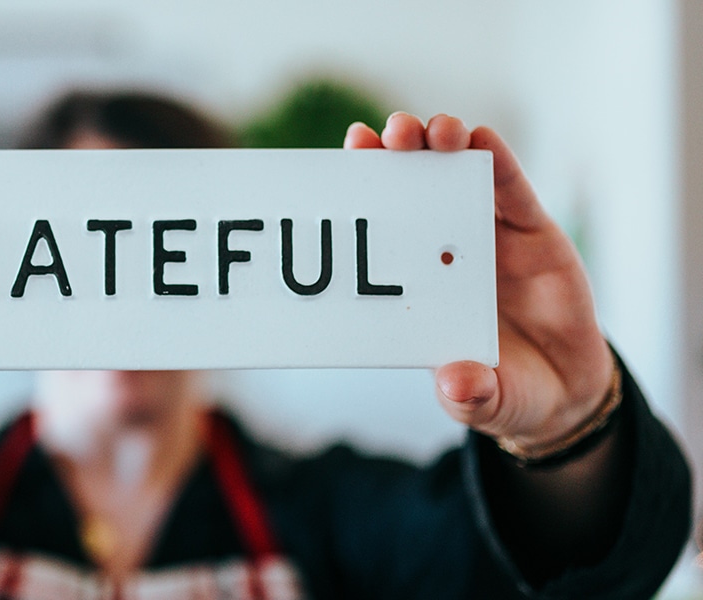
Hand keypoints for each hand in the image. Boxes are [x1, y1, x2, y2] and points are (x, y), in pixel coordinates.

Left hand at [345, 113, 613, 450]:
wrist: (564, 388)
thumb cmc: (504, 390)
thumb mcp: (485, 400)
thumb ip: (471, 395)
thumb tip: (457, 385)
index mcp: (417, 286)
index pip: (380, 232)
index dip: (361, 195)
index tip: (343, 164)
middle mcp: (444, 251)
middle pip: (410, 188)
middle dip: (394, 155)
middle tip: (382, 136)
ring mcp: (487, 236)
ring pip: (457, 176)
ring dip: (440, 146)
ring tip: (429, 132)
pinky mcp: (532, 231)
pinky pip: (512, 189)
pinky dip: (496, 160)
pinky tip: (480, 138)